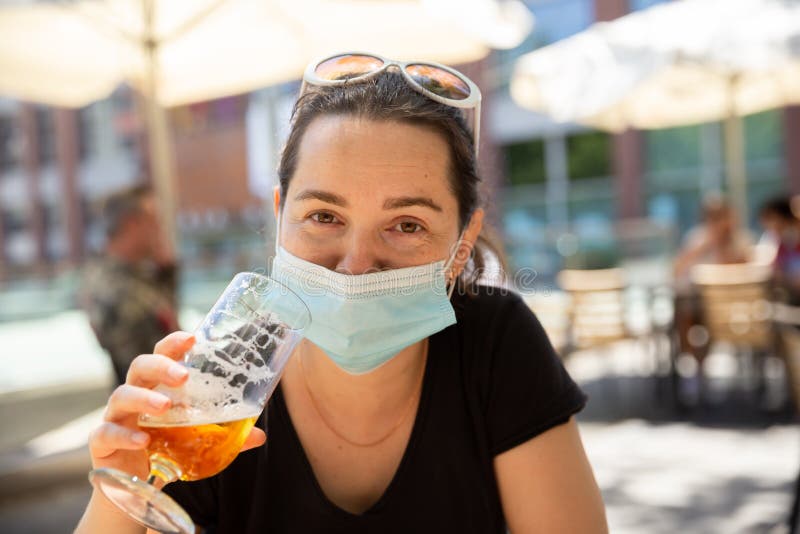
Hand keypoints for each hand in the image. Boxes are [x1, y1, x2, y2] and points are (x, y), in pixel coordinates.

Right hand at [88, 332, 266, 479]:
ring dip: (144, 398)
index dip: (174, 343)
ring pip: (121, 396)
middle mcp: (134, 396)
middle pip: (139, 367)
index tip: (193, 337)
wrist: (130, 489)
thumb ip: (225, 436)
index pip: (162, 355)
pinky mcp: (101, 443)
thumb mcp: (195, 441)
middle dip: (161, 365)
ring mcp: (115, 418)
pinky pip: (106, 433)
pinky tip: (143, 441)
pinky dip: (124, 435)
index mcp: (156, 387)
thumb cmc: (163, 450)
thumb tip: (259, 435)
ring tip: (165, 407)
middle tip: (183, 376)